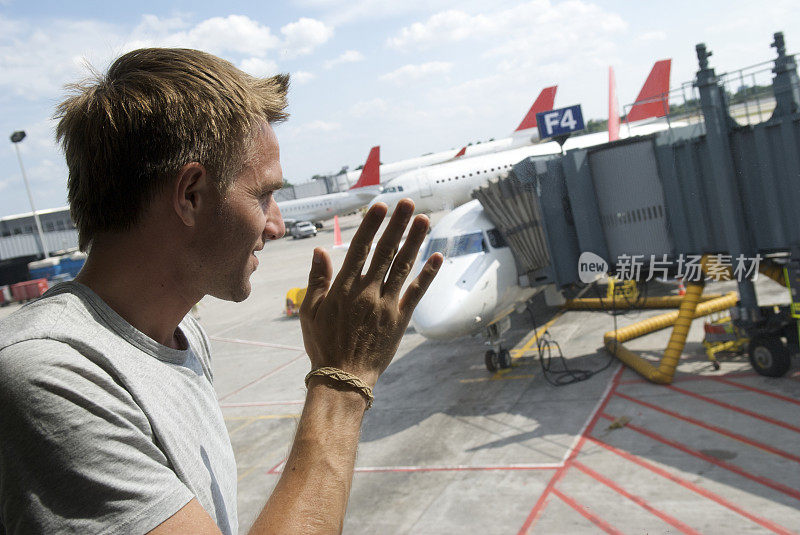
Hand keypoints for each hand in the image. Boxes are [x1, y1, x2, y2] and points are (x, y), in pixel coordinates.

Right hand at [299, 199, 442, 387]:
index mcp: (343, 288)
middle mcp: (366, 292)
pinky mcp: (400, 320)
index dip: (371, 226)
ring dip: (414, 241)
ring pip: (403, 267)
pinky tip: (438, 256)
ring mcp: (386, 305)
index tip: (380, 206)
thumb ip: (316, 280)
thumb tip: (319, 250)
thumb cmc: (322, 344)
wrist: (343, 378)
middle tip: (407, 202)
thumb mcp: (310, 312)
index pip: (359, 249)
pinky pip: (417, 293)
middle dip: (396, 225)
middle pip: (385, 251)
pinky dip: (428, 274)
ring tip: (424, 219)